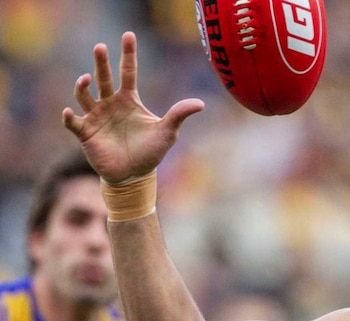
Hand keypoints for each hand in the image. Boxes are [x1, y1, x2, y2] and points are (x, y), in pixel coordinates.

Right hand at [62, 31, 203, 182]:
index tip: (128, 35)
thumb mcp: (167, 133)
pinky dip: (69, 117)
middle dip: (101, 63)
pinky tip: (69, 113)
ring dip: (82, 87)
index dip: (128, 54)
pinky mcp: (85, 132)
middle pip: (103, 78)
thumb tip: (201, 104)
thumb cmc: (150, 152)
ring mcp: (96, 117)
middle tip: (100, 47)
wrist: (133, 175)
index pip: (127, 72)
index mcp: (129, 100)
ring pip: (84, 95)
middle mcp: (110, 104)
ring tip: (85, 79)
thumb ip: (179, 115)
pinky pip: (73, 122)